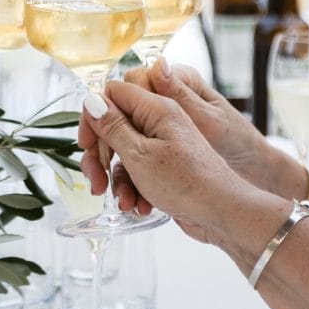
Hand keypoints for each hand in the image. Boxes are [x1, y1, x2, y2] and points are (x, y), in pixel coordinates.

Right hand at [78, 81, 249, 244]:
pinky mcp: (165, 168)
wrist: (222, 214)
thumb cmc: (187, 182)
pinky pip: (138, 172)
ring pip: (123, 153)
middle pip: (114, 126)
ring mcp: (163, 145)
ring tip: (123, 202)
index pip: (113, 93)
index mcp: (157, 108)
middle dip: (100, 156)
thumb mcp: (140, 154)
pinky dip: (134, 189)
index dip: (93, 116)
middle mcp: (160, 122)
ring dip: (118, 180)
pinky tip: (139, 207)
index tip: (86, 143)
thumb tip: (92, 100)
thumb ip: (113, 126)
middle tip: (95, 180)